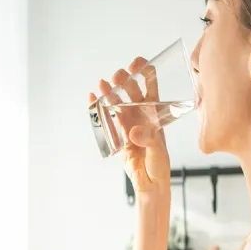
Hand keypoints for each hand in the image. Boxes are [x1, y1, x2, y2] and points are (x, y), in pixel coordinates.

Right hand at [89, 57, 170, 195]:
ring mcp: (128, 124)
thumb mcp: (158, 152)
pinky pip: (106, 119)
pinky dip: (98, 108)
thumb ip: (148, 140)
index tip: (136, 64)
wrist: (149, 184)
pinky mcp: (117, 135)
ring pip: (117, 103)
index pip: (152, 87)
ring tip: (101, 84)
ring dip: (109, 92)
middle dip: (124, 80)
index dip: (145, 72)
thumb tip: (135, 131)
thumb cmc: (159, 167)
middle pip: (132, 92)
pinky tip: (91, 98)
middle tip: (117, 76)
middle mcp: (141, 116)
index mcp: (155, 115)